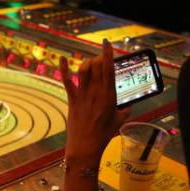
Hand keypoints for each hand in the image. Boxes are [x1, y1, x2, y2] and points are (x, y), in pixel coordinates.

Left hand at [59, 40, 130, 167]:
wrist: (85, 146)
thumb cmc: (103, 135)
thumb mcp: (119, 120)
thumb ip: (125, 109)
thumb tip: (128, 104)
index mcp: (109, 96)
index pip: (109, 69)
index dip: (108, 54)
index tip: (107, 44)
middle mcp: (96, 92)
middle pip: (97, 66)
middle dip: (99, 57)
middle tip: (102, 58)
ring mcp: (82, 95)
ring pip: (83, 69)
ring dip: (87, 62)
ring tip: (91, 62)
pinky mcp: (72, 99)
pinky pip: (66, 80)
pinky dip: (63, 68)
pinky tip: (61, 58)